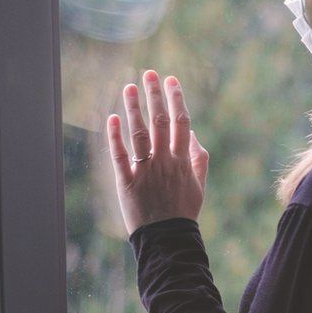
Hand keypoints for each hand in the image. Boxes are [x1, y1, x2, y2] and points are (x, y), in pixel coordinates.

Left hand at [106, 69, 209, 235]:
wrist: (167, 239)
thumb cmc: (183, 211)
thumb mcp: (199, 185)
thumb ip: (199, 158)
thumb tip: (192, 133)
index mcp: (183, 160)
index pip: (182, 122)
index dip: (177, 99)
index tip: (171, 80)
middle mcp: (165, 162)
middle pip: (160, 122)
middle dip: (155, 95)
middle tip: (149, 73)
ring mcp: (146, 171)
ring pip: (139, 134)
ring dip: (134, 108)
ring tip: (129, 87)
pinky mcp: (127, 183)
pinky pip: (120, 156)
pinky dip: (115, 136)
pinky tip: (112, 117)